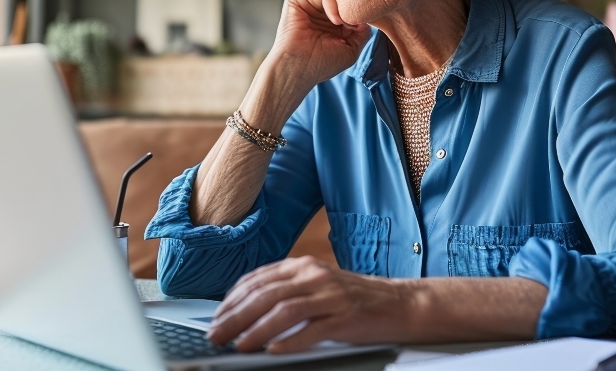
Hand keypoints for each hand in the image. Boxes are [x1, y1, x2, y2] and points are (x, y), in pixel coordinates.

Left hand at [206, 257, 411, 353]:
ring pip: (285, 310)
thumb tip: (245, 311)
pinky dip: (291, 340)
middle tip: (216, 335)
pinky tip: (275, 350)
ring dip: (257, 329)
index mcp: (302, 266)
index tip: (216, 318)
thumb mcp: (315, 287)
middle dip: (235, 316)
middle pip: (265, 294)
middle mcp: (314, 276)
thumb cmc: (353, 299)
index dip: (232, 301)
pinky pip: (314, 329)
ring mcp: (331, 295)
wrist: (400, 303)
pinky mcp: (347, 316)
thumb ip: (285, 292)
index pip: (257, 281)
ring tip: (240, 345)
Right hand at [266, 0, 372, 91]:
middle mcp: (319, 14)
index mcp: (331, 25)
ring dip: (343, 8)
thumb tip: (367, 17)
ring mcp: (309, 6)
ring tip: (344, 25)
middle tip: (356, 24)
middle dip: (352, 10)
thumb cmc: (321, 64)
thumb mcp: (351, 50)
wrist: (299, 68)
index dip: (360, 14)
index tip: (365, 25)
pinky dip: (332, 5)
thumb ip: (363, 32)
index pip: (349, 8)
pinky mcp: (297, 1)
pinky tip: (335, 20)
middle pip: (341, 0)